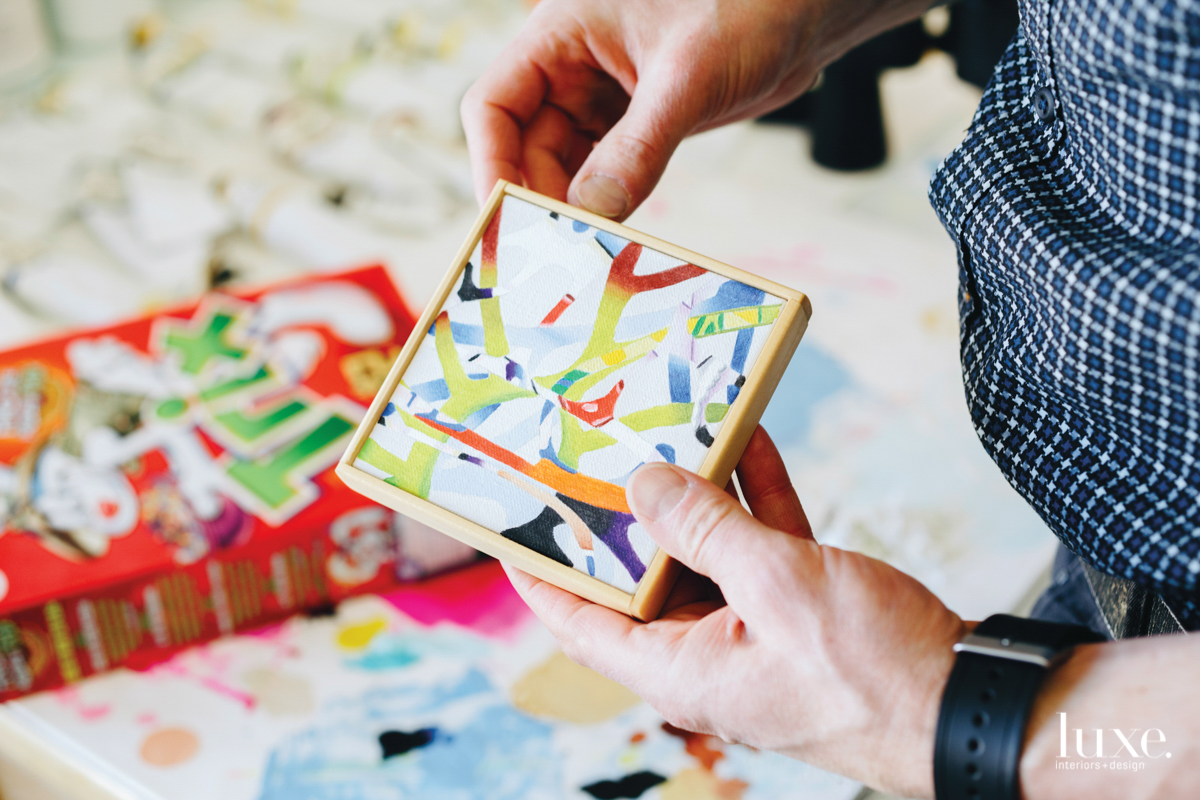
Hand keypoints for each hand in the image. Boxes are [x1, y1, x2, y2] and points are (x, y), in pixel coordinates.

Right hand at [461, 0, 932, 218]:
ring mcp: (603, 97)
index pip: (494, 106)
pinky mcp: (636, 123)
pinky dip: (604, 205)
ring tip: (582, 255)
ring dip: (571, 210)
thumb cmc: (749, 8)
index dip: (490, 164)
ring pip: (563, 166)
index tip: (505, 219)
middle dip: (537, 199)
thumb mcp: (684, 79)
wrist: (808, 15)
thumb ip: (636, 149)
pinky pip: (603, 173)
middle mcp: (572, 66)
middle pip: (524, 146)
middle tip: (554, 255)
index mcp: (560, 33)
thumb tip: (592, 216)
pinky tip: (611, 237)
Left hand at [504, 427, 965, 797]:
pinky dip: (753, 500)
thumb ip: (705, 529)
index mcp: (680, 668)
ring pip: (707, 554)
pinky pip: (761, 548)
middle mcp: (707, 654)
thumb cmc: (872, 668)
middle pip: (643, 580)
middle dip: (625, 517)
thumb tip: (642, 487)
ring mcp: (754, 633)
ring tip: (671, 432)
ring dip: (696, 495)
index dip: (541, 578)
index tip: (512, 529)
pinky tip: (748, 444)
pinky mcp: (799, 613)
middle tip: (596, 456)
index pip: (582, 624)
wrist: (968, 704)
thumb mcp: (776, 584)